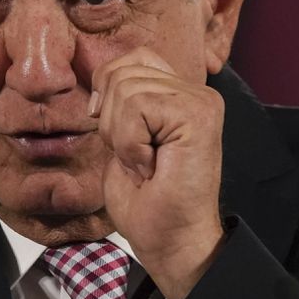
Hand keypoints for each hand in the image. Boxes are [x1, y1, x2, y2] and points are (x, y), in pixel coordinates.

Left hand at [91, 47, 224, 298]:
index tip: (117, 135)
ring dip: (122, 136)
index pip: (132, 58)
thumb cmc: (146, 198)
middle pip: (122, 72)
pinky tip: (150, 166)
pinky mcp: (197, 115)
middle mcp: (195, 91)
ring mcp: (200, 101)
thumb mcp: (122, 135)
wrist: (169, 239)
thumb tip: (98, 79)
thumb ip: (119, 100)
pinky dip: (130, 143)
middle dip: (112, 121)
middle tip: (137, 157)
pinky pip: (137, 108)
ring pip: (126, 89)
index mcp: (179, 92)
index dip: (109, 92)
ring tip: (145, 163)